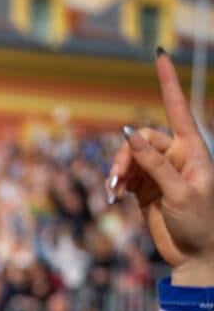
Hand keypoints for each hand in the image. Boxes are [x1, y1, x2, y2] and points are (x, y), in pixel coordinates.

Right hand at [108, 50, 213, 285]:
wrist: (195, 256)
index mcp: (193, 151)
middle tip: (115, 182)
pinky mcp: (144, 188)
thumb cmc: (198, 223)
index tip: (159, 55)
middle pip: (140, 140)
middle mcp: (175, 156)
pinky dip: (114, 185)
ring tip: (112, 193)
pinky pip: (123, 175)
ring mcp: (158, 171)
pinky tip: (112, 199)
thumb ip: (154, 163)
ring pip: (127, 157)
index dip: (167, 82)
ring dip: (116, 173)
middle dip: (124, 157)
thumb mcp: (178, 192)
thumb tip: (130, 134)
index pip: (177, 109)